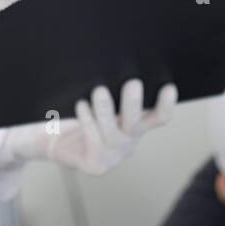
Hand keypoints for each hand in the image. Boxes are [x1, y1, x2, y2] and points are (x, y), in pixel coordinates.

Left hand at [0, 79, 178, 175]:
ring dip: (106, 110)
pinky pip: (93, 141)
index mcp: (137, 124)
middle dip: (134, 104)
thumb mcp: (101, 100)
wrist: (55, 141)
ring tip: (100, 91)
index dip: (166, 104)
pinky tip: (81, 105)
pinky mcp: (95, 165)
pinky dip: (87, 121)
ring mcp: (113, 156)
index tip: (169, 87)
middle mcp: (129, 141)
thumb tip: (114, 60)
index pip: (159, 118)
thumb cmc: (82, 114)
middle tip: (132, 83)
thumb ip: (111, 87)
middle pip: (137, 125)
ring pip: (112, 133)